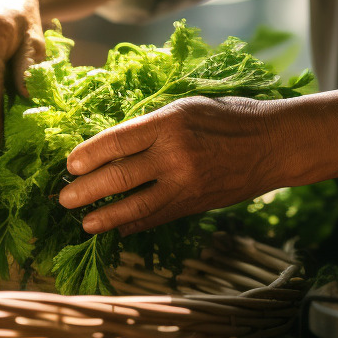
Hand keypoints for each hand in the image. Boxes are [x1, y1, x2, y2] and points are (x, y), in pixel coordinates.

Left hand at [58, 96, 281, 234]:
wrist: (273, 143)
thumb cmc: (229, 116)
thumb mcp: (187, 107)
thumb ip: (153, 125)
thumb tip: (115, 144)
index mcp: (169, 122)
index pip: (118, 140)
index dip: (89, 154)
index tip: (69, 164)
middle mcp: (175, 153)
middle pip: (120, 176)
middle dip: (87, 190)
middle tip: (64, 199)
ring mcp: (186, 183)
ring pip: (136, 205)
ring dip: (106, 217)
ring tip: (85, 223)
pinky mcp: (195, 203)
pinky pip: (158, 217)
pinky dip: (135, 225)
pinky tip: (118, 230)